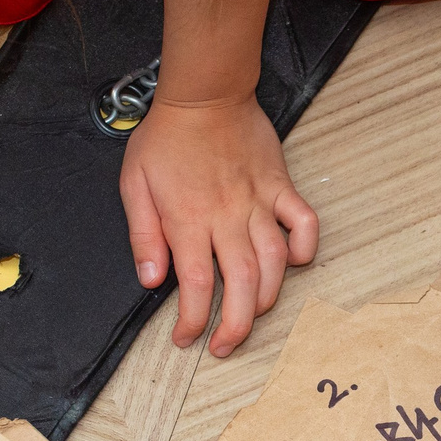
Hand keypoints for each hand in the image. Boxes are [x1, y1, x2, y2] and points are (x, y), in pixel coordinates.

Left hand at [120, 95, 316, 357]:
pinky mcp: (281, 187)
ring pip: (275, 263)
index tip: (185, 338)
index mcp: (188, 220)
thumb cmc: (166, 137)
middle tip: (225, 347)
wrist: (205, 93)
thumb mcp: (134, 184)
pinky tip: (295, 264)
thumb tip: (150, 278)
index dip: (192, 321)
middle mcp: (227, 217)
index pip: (195, 286)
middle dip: (235, 327)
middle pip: (241, 285)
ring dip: (266, 298)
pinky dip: (305, 248)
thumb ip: (143, 235)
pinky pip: (304, 222)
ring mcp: (259, 202)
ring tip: (252, 314)